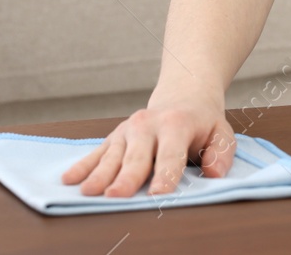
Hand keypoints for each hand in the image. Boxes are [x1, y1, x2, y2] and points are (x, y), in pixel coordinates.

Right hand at [59, 89, 235, 197]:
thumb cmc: (202, 121)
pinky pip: (97, 152)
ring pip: (112, 156)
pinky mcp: (115, 137)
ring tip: (88, 191)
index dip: (165, 175)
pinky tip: (69, 178)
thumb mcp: (221, 133)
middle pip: (136, 157)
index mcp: (176, 125)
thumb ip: (220, 153)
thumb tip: (213, 173)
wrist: (183, 94)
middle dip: (125, 178)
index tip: (157, 194)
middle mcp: (147, 125)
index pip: (171, 154)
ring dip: (99, 174)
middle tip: (115, 196)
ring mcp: (128, 130)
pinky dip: (83, 166)